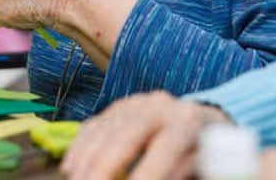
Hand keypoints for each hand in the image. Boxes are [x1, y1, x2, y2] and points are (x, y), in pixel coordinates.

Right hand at [61, 91, 229, 179]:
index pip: (165, 150)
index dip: (148, 175)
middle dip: (104, 168)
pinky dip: (79, 150)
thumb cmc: (204, 151)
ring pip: (103, 131)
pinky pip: (92, 127)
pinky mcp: (118, 108)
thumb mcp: (204, 164)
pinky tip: (71, 170)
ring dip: (85, 163)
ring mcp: (135, 103)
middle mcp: (159, 106)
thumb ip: (183, 172)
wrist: (203, 121)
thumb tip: (162, 179)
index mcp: (187, 121)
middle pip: (125, 136)